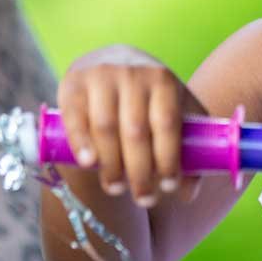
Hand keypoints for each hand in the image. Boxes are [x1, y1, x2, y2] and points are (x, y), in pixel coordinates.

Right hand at [57, 46, 203, 206]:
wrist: (117, 61)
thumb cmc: (152, 97)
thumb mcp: (178, 111)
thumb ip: (189, 149)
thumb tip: (188, 194)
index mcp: (162, 80)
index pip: (166, 123)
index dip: (168, 158)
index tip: (169, 187)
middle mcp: (132, 74)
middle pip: (135, 130)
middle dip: (140, 172)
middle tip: (144, 199)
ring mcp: (100, 77)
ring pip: (105, 127)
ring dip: (111, 164)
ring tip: (117, 188)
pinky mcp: (72, 85)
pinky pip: (75, 118)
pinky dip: (80, 143)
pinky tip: (89, 164)